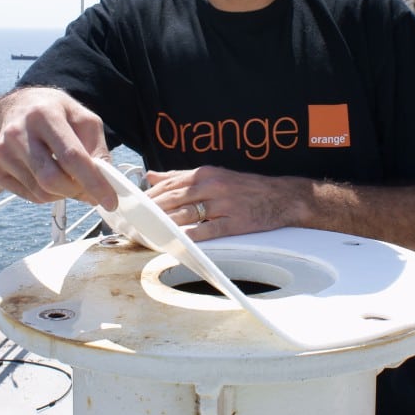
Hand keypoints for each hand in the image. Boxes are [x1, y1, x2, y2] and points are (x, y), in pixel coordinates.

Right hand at [0, 87, 116, 209]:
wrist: (16, 109)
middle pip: (52, 179)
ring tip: (69, 178)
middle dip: (77, 191)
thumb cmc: (56, 113)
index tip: (110, 201)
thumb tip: (105, 182)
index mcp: (44, 114)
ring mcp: (2, 152)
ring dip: (64, 193)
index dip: (93, 182)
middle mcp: (18, 132)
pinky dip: (47, 194)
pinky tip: (49, 175)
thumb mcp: (83, 119)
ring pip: (41, 193)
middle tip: (90, 189)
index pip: (71, 156)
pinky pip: (30, 196)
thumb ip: (97, 148)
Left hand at [144, 166, 309, 241]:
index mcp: (205, 174)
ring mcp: (223, 204)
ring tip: (148, 232)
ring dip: (165, 224)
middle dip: (151, 210)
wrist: (281, 197)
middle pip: (174, 198)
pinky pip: (209, 230)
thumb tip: (151, 176)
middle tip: (134, 220)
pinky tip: (178, 241)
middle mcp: (212, 186)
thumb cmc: (245, 187)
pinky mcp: (234, 222)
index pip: (169, 184)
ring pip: (187, 214)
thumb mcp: (213, 174)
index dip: (149, 195)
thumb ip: (180, 176)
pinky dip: (192, 236)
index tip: (133, 204)